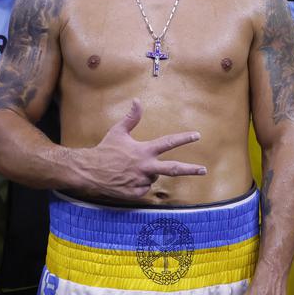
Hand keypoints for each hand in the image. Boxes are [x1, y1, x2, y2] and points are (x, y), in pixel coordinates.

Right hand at [75, 99, 206, 200]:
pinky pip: (144, 188)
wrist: (90, 172)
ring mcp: (141, 181)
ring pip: (153, 177)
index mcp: (144, 151)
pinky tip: (127, 179)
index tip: (197, 136)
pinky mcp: (135, 193)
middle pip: (173, 169)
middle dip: (190, 169)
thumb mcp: (118, 132)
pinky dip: (139, 184)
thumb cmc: (105, 150)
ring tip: (130, 168)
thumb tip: (137, 101)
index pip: (168, 143)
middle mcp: (146, 167)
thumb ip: (132, 118)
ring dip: (147, 173)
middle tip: (203, 170)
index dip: (184, 138)